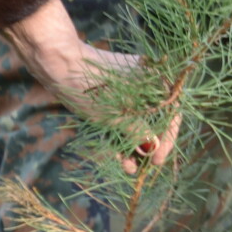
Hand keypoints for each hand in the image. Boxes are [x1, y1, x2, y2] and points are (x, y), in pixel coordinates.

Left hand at [1, 0, 178, 171]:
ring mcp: (131, 89)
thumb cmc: (92, 87)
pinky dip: (124, 134)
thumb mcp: (116, 117)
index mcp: (157, 80)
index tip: (158, 159)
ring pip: (140, 120)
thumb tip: (153, 151)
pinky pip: (126, 117)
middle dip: (150, 145)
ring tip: (129, 168)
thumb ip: (138, 134)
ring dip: (135, 144)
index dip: (167, 139)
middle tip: (146, 166)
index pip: (173, 113)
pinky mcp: (115, 95)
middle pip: (158, 118)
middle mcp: (149, 83)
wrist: (59, 64)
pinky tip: (120, 157)